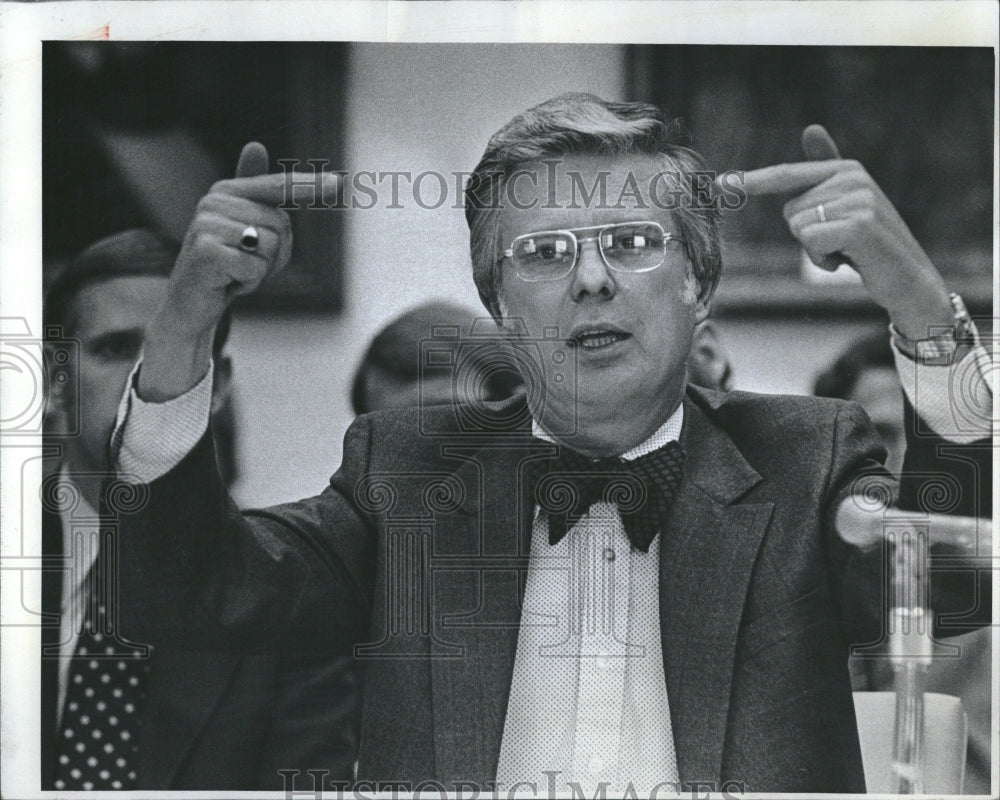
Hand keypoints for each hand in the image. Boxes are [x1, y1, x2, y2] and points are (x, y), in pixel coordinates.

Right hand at [164, 142, 294, 336]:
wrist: (188, 303)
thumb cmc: (225, 265)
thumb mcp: (244, 227)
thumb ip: (255, 193)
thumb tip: (255, 143)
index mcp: (227, 191)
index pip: (277, 186)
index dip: (308, 185)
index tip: (337, 183)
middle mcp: (214, 201)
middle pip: (282, 224)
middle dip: (276, 255)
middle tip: (248, 265)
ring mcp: (207, 225)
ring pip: (271, 246)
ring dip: (262, 271)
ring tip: (237, 273)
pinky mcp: (206, 252)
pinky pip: (255, 267)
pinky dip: (249, 283)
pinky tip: (228, 283)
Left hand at [738, 125, 952, 337]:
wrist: (910, 279)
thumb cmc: (870, 245)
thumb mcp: (846, 206)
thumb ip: (825, 173)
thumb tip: (811, 128)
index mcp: (846, 169)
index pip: (788, 174)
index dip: (753, 180)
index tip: (720, 184)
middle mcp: (853, 178)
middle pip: (789, 210)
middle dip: (807, 236)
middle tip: (840, 244)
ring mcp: (858, 199)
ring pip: (798, 228)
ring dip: (816, 250)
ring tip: (847, 252)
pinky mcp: (859, 224)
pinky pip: (810, 241)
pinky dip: (824, 259)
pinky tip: (851, 261)